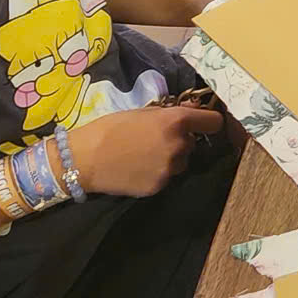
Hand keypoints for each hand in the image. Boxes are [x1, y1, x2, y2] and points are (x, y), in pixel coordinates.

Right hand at [67, 102, 223, 197]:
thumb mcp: (142, 112)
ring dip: (170, 158)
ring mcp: (170, 169)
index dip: (207, 121)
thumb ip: (169, 114)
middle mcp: (179, 146)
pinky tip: (137, 168)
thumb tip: (190, 111)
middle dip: (180, 141)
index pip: (213, 122)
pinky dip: (157, 172)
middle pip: (192, 143)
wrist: (84, 158)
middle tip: (156, 139)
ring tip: (144, 155)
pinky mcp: (160, 186)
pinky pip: (166, 177)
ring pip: (181, 162)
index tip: (201, 123)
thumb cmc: (110, 128)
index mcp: (176, 122)